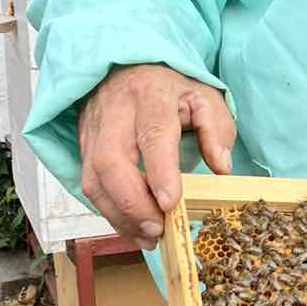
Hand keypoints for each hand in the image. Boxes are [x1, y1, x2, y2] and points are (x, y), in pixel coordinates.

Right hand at [78, 64, 234, 246]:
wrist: (125, 69)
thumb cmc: (170, 89)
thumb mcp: (204, 97)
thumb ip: (217, 130)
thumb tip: (222, 167)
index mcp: (151, 96)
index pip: (152, 133)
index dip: (159, 170)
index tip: (170, 203)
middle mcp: (115, 113)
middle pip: (111, 161)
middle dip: (133, 202)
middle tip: (158, 228)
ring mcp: (94, 132)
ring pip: (94, 179)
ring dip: (120, 215)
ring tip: (149, 236)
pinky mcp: (84, 148)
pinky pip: (89, 186)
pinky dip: (110, 213)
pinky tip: (134, 228)